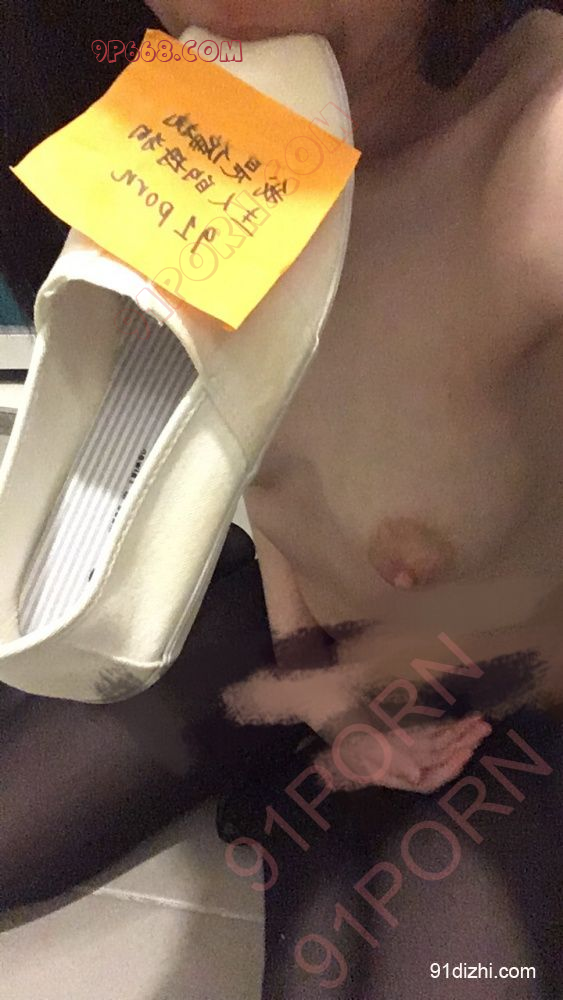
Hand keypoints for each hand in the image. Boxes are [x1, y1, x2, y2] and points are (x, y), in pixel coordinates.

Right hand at [315, 714, 491, 792]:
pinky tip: (461, 723)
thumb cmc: (350, 755)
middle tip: (484, 727)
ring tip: (481, 723)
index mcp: (402, 775)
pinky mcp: (411, 740)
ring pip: (441, 747)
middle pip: (441, 757)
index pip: (433, 775)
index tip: (467, 751)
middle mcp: (411, 766)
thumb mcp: (362, 760)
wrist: (338, 745)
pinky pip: (433, 737)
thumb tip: (415, 774)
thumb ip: (387, 766)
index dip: (451, 765)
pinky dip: (448, 730)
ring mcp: (412, 753)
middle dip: (464, 744)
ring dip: (461, 736)